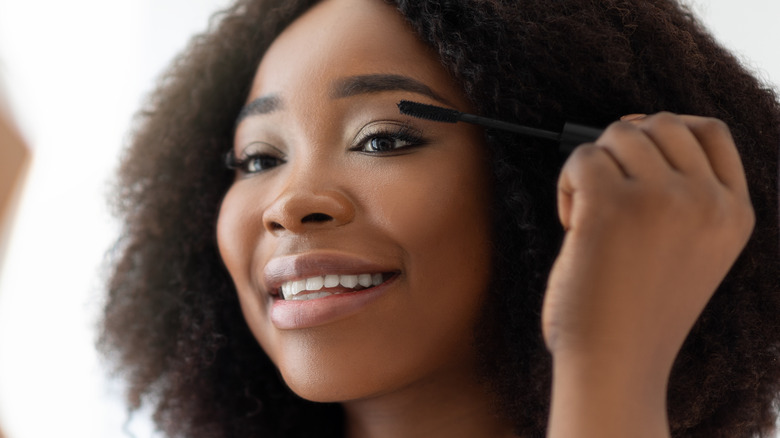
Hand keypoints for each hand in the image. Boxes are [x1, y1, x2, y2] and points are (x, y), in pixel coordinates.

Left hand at [543, 113, 753, 436]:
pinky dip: (566, 184)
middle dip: (621, 148)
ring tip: (587, 216)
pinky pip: (581, 157)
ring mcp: (664, 200)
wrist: (615, 365)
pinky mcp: (614, 205)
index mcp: (733, 214)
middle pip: (659, 123)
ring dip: (592, 167)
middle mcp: (707, 201)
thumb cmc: (636, 313)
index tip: (632, 155)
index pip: (709, 131)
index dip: (665, 130)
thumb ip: (683, 195)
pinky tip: (572, 224)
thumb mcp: (689, 250)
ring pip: (617, 134)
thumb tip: (635, 126)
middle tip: (605, 195)